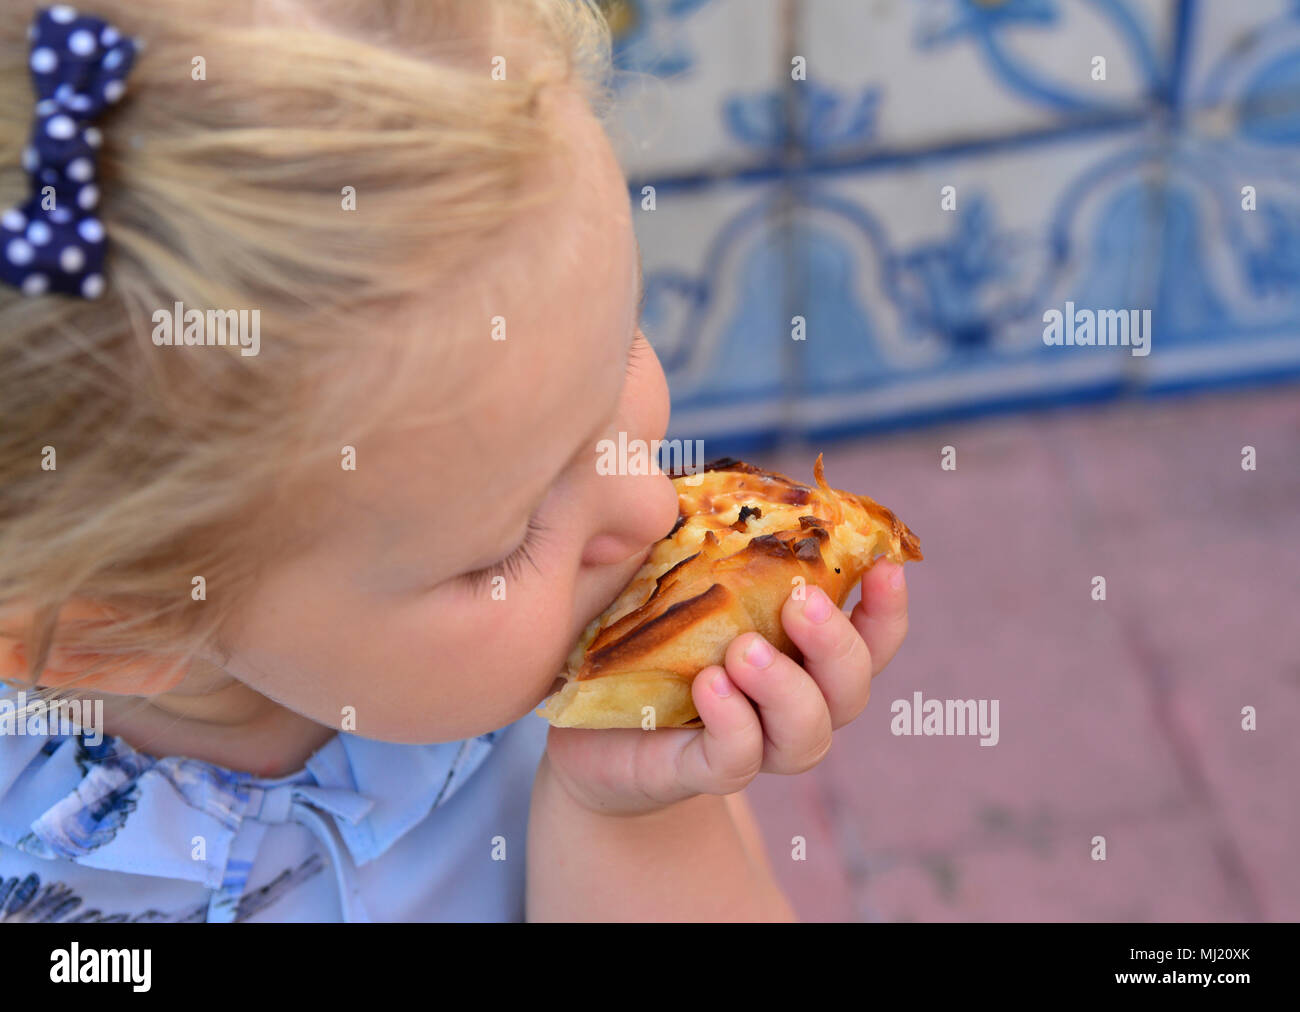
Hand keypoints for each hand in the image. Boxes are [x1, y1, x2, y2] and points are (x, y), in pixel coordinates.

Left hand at [542, 558, 909, 815]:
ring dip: (787, 689)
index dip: (888, 607)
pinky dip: (736, 724)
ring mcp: (748, 740)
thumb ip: (685, 525)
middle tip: (801, 603)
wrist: (573, 725)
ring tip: (741, 653)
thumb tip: (671, 462)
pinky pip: (738, 761)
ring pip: (809, 734)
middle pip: (852, 686)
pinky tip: (709, 687)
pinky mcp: (695, 771)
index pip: (869, 635)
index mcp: (794, 645)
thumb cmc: (628, 630)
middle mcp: (786, 698)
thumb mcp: (658, 569)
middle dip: (838, 643)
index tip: (886, 567)